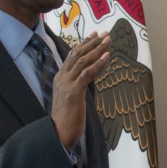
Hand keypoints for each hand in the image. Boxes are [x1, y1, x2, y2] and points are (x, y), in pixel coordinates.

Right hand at [51, 32, 110, 148]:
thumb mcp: (72, 97)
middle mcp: (62, 78)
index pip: (72, 56)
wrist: (59, 133)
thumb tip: (88, 77)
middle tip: (105, 34)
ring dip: (97, 49)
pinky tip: (106, 56)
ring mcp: (67, 84)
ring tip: (108, 41)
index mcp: (60, 78)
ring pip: (82, 61)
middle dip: (92, 43)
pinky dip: (98, 64)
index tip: (94, 35)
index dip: (84, 44)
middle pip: (77, 54)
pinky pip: (87, 74)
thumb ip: (77, 85)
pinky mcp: (74, 92)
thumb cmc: (67, 118)